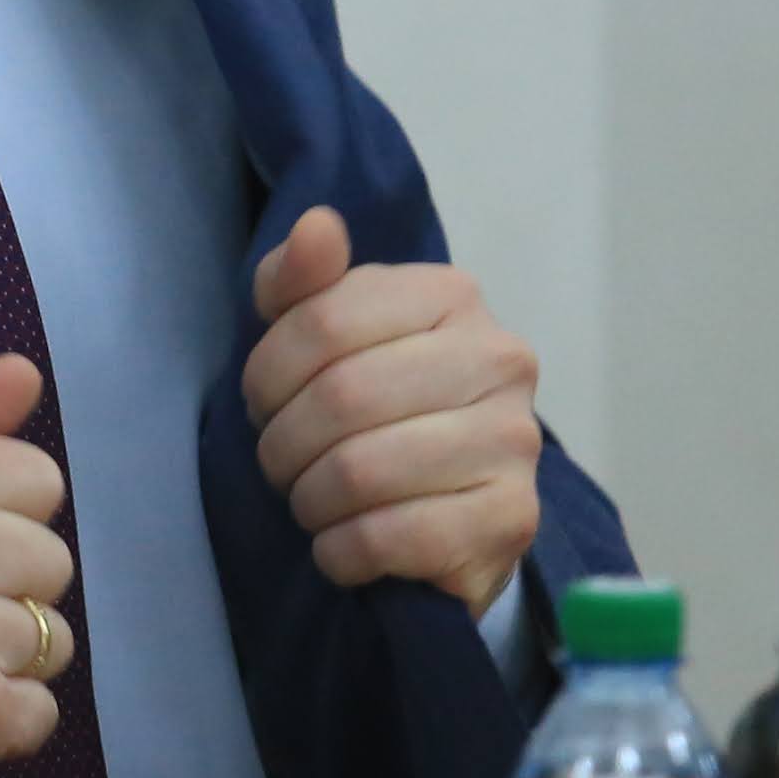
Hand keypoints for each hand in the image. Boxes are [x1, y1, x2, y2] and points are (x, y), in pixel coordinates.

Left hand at [242, 207, 542, 615]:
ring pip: (362, 472)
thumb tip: (317, 226)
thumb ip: (303, 280)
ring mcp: (515, 441)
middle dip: (284, 444)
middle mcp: (499, 358)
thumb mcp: (324, 336)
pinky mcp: (512, 519)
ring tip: (313, 503)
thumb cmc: (376, 408)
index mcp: (452, 295)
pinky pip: (391, 537)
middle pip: (342, 398)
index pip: (323, 320)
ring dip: (311, 501)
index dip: (268, 374)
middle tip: (282, 465)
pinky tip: (343, 545)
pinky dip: (342, 551)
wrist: (453, 510)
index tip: (263, 404)